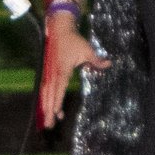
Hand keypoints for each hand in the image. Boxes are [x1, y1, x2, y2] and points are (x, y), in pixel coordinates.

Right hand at [41, 12, 108, 128]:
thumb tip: (109, 64)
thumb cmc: (74, 40)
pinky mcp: (47, 71)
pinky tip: (47, 107)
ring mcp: (49, 73)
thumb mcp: (87, 49)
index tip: (56, 113)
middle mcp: (53, 74)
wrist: (59, 29)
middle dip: (49, 111)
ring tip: (48, 121)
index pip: (60, 89)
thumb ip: (96, 59)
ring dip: (46, 107)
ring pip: (45, 94)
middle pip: (50, 96)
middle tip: (49, 125)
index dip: (57, 102)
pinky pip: (45, 88)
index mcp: (62, 70)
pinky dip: (45, 99)